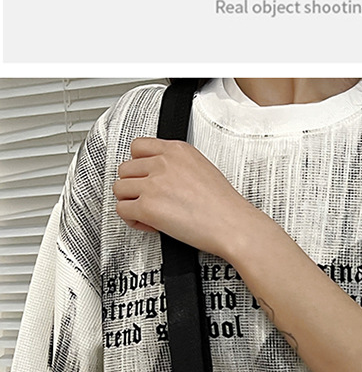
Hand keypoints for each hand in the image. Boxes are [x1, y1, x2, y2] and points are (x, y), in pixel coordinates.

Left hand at [112, 138, 254, 258]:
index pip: (138, 146)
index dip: (138, 164)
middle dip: (134, 186)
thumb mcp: (202, 168)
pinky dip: (132, 220)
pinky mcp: (147, 207)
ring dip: (130, 202)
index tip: (144, 176)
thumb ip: (176, 165)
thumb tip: (160, 174)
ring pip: (120, 189)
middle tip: (148, 198)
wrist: (233, 225)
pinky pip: (122, 210)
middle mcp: (162, 163)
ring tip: (147, 212)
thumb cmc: (224, 205)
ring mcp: (153, 185)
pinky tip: (148, 224)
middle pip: (125, 169)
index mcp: (177, 150)